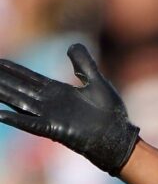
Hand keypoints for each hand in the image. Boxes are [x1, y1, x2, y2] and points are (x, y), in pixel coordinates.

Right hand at [0, 44, 138, 174]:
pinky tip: (1, 114)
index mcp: (58, 92)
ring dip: (4, 95)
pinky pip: (33, 124)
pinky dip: (18, 120)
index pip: (29, 78)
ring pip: (20, 102)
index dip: (13, 70)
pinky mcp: (56, 130)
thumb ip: (84, 63)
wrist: (119, 138)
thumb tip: (72, 45)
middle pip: (19, 88)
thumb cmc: (111, 113)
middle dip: (3, 80)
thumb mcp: (97, 82)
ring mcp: (51, 116)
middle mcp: (50, 103)